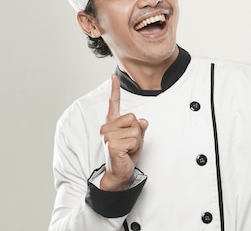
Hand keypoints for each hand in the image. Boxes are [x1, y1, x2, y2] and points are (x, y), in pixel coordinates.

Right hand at [99, 74, 148, 190]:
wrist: (119, 173)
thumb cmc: (126, 155)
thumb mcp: (136, 138)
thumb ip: (139, 127)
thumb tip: (142, 121)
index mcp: (112, 124)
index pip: (113, 104)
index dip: (114, 90)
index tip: (113, 77)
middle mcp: (107, 127)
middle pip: (133, 118)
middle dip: (137, 132)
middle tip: (129, 144)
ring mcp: (108, 135)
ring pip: (136, 130)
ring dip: (137, 141)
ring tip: (128, 150)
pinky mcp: (113, 144)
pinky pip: (135, 140)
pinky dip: (135, 148)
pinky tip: (126, 154)